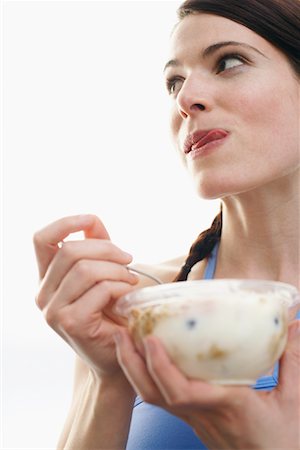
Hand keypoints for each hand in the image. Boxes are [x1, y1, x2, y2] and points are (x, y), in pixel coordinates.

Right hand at [33, 214, 138, 378]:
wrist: (119, 353)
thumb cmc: (111, 310)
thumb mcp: (103, 272)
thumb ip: (96, 246)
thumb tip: (91, 220)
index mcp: (47, 278)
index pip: (42, 239)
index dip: (65, 223)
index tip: (91, 220)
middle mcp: (42, 293)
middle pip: (70, 251)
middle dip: (107, 249)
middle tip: (128, 259)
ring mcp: (53, 310)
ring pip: (85, 269)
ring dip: (117, 270)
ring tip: (130, 280)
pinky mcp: (70, 323)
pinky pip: (100, 289)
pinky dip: (120, 287)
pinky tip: (127, 296)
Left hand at [115, 320, 299, 448]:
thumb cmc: (284, 441)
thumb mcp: (294, 401)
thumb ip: (292, 359)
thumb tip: (294, 324)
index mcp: (226, 407)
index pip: (183, 392)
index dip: (162, 367)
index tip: (151, 340)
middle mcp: (202, 414)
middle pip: (155, 395)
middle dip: (133, 364)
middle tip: (122, 333)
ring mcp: (194, 420)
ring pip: (152, 398)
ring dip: (133, 369)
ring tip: (124, 339)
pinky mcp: (192, 420)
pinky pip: (160, 399)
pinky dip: (145, 376)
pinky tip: (143, 358)